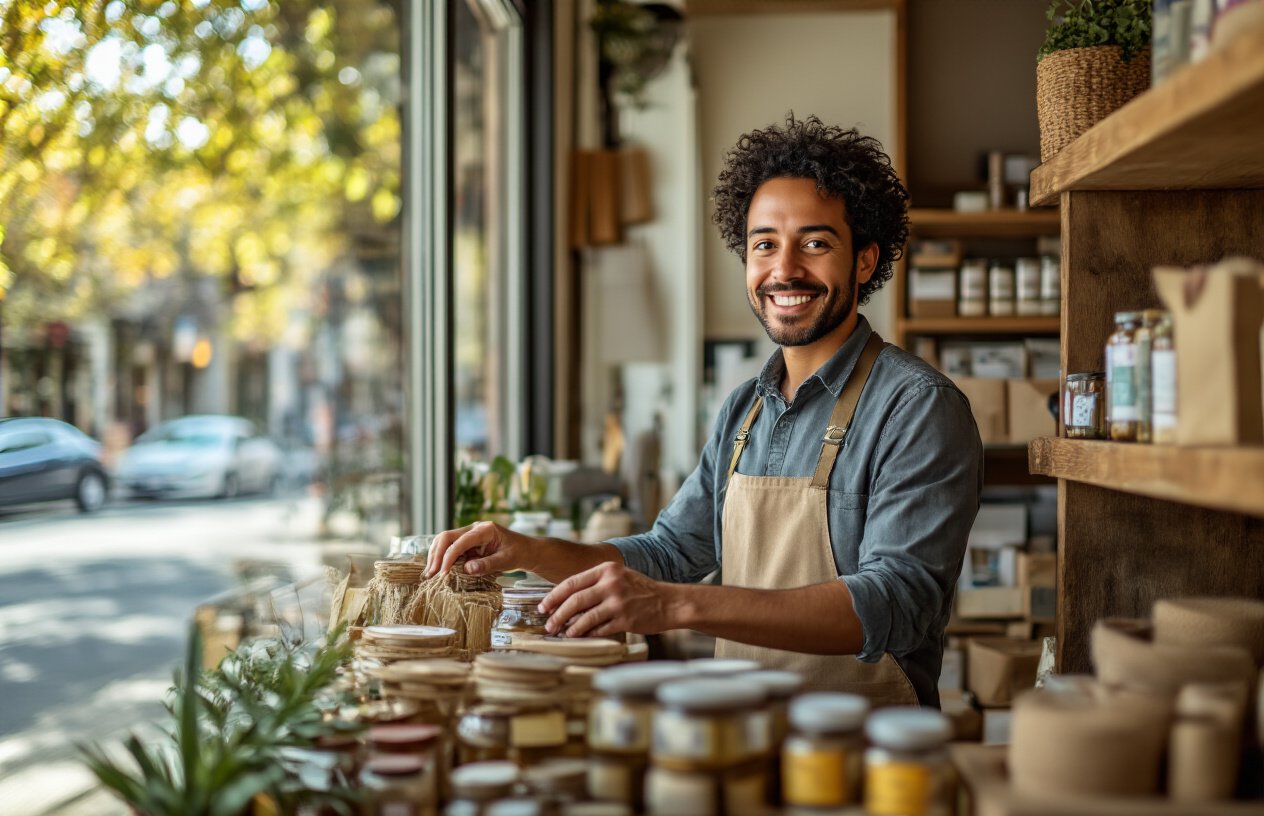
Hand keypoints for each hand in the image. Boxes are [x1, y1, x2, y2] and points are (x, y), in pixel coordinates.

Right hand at [423, 521, 533, 577]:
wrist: (525, 550)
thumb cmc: (518, 553)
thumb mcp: (507, 561)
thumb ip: (488, 565)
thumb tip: (467, 569)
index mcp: (485, 529)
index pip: (460, 541)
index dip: (449, 557)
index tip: (443, 574)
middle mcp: (474, 528)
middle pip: (447, 537)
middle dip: (437, 555)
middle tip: (431, 574)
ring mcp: (469, 534)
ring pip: (444, 540)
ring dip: (435, 556)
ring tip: (430, 574)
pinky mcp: (466, 543)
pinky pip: (449, 547)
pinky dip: (441, 557)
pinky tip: (437, 570)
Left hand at [539, 561, 680, 637]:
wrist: (670, 602)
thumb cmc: (641, 590)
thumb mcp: (619, 576)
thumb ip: (596, 583)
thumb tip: (567, 598)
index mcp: (607, 570)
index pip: (572, 582)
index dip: (554, 596)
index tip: (544, 607)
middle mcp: (611, 584)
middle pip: (574, 601)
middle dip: (557, 615)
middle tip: (548, 625)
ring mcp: (618, 602)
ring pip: (584, 617)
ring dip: (570, 628)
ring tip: (562, 634)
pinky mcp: (625, 620)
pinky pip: (599, 630)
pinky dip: (587, 635)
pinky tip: (581, 637)